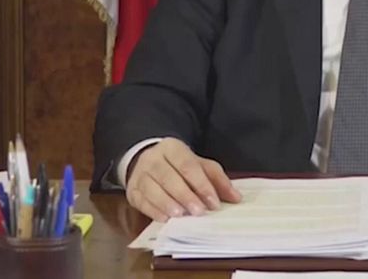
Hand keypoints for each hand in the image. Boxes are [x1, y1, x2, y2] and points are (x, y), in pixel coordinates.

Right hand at [125, 138, 241, 220]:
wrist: (147, 160)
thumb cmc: (179, 165)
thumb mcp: (199, 165)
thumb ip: (217, 179)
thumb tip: (235, 197)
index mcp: (172, 148)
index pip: (187, 165)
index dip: (201, 184)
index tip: (213, 202)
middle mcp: (153, 159)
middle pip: (168, 177)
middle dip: (185, 195)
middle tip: (199, 211)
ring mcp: (140, 174)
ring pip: (152, 188)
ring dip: (167, 203)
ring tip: (181, 215)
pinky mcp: (132, 190)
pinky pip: (141, 201)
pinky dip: (153, 211)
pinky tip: (165, 219)